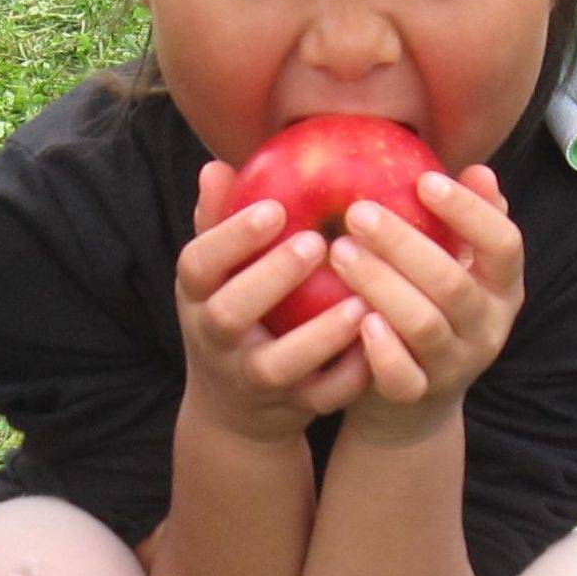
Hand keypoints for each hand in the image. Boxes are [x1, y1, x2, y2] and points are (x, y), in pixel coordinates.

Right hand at [174, 159, 374, 443]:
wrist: (233, 409)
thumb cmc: (233, 313)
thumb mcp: (214, 275)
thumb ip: (218, 223)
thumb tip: (216, 166)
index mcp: (196, 296)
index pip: (197, 264)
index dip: (229, 238)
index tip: (273, 208)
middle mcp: (215, 340)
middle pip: (229, 313)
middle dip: (271, 279)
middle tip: (317, 243)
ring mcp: (251, 379)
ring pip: (277, 365)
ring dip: (318, 336)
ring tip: (358, 302)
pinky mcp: (290, 408)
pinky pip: (320, 398)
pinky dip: (349, 377)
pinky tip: (380, 343)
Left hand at [323, 164, 524, 443]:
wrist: (411, 404)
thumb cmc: (427, 311)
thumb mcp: (455, 270)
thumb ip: (465, 226)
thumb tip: (479, 169)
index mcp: (503, 289)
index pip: (504, 244)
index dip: (469, 212)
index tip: (425, 180)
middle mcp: (487, 328)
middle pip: (453, 283)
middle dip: (404, 244)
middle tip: (357, 211)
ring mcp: (454, 366)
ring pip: (425, 325)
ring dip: (380, 285)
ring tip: (339, 252)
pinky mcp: (418, 397)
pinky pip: (404, 378)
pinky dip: (382, 351)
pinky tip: (357, 320)